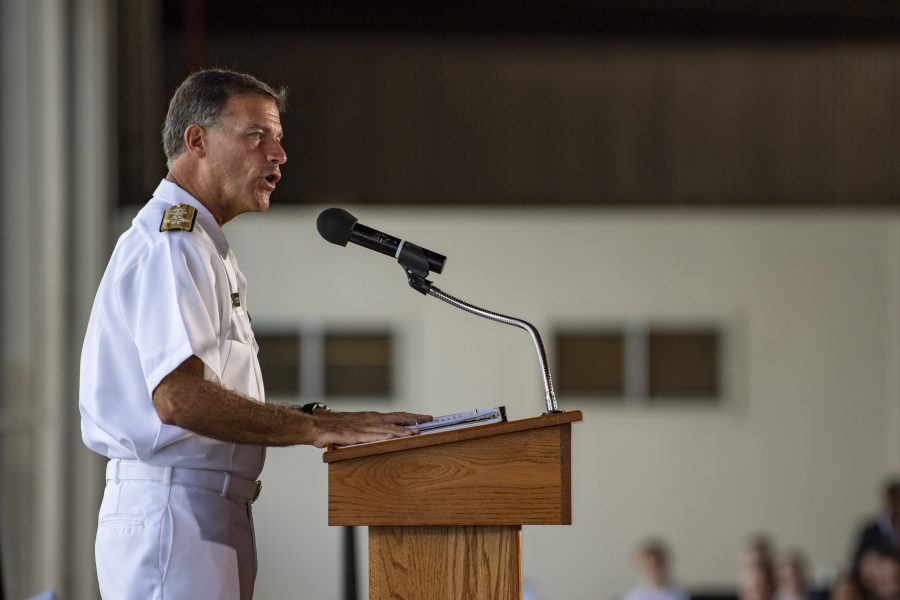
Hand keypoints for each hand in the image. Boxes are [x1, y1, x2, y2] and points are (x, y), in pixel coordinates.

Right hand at [309, 411, 432, 447]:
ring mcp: (362, 426)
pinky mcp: (353, 435)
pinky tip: (390, 438)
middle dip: (413, 420)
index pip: (397, 415)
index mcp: (372, 417)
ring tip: (415, 432)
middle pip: (396, 418)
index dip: (412, 416)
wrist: (316, 424)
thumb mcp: (357, 427)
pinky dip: (381, 437)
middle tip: (429, 420)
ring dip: (401, 431)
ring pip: (386, 428)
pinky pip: (369, 436)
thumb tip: (386, 436)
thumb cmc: (336, 427)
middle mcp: (370, 419)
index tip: (427, 417)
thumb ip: (371, 432)